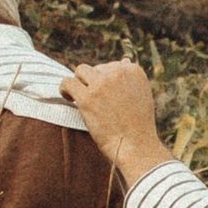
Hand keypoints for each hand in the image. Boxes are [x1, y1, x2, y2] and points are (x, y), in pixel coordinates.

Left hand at [61, 59, 170, 186]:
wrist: (136, 146)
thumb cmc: (138, 126)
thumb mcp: (142, 96)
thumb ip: (131, 79)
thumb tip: (123, 60)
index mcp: (133, 71)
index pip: (113, 65)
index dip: (106, 80)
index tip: (106, 95)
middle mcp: (118, 73)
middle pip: (96, 68)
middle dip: (93, 82)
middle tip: (94, 101)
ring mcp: (102, 84)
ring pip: (81, 71)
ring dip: (79, 82)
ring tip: (79, 96)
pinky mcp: (87, 98)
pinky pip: (67, 82)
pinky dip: (65, 89)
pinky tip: (69, 98)